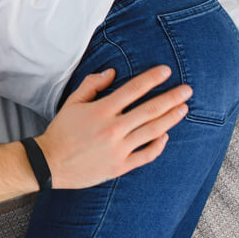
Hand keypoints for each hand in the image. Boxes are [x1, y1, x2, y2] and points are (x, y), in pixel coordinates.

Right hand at [35, 65, 190, 188]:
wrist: (51, 163)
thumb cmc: (62, 130)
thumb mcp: (72, 103)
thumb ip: (92, 85)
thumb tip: (112, 72)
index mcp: (101, 110)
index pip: (133, 90)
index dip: (151, 79)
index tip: (167, 71)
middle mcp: (113, 129)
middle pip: (149, 110)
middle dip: (171, 98)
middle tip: (187, 90)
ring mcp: (118, 149)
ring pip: (152, 131)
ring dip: (171, 119)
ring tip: (184, 109)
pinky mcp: (120, 166)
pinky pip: (146, 155)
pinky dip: (158, 145)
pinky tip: (166, 135)